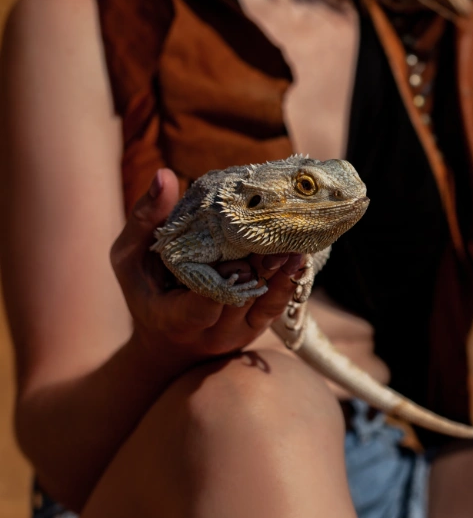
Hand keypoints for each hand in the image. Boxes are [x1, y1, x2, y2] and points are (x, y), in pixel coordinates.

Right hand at [109, 168, 305, 373]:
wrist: (170, 342)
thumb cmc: (145, 290)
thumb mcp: (130, 257)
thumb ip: (145, 220)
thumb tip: (164, 175)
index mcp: (173, 319)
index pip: (203, 306)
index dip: (222, 280)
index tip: (232, 254)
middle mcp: (210, 333)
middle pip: (240, 295)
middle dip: (253, 262)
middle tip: (269, 228)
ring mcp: (238, 333)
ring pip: (264, 298)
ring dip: (277, 266)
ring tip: (290, 235)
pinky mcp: (259, 328)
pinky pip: (279, 305)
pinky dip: (290, 277)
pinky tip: (297, 253)